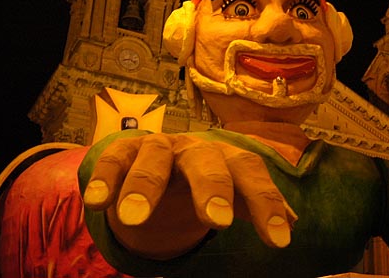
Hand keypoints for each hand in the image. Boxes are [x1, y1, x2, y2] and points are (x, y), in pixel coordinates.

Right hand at [82, 133, 296, 258]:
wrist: (163, 162)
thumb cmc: (203, 182)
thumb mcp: (231, 192)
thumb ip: (254, 203)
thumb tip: (292, 224)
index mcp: (226, 158)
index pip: (250, 173)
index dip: (266, 201)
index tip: (278, 240)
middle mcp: (195, 149)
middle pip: (207, 160)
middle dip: (212, 188)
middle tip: (216, 222)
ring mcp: (159, 147)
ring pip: (154, 156)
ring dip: (144, 184)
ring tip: (134, 219)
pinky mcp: (125, 149)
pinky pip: (114, 158)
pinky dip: (105, 177)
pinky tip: (96, 202)